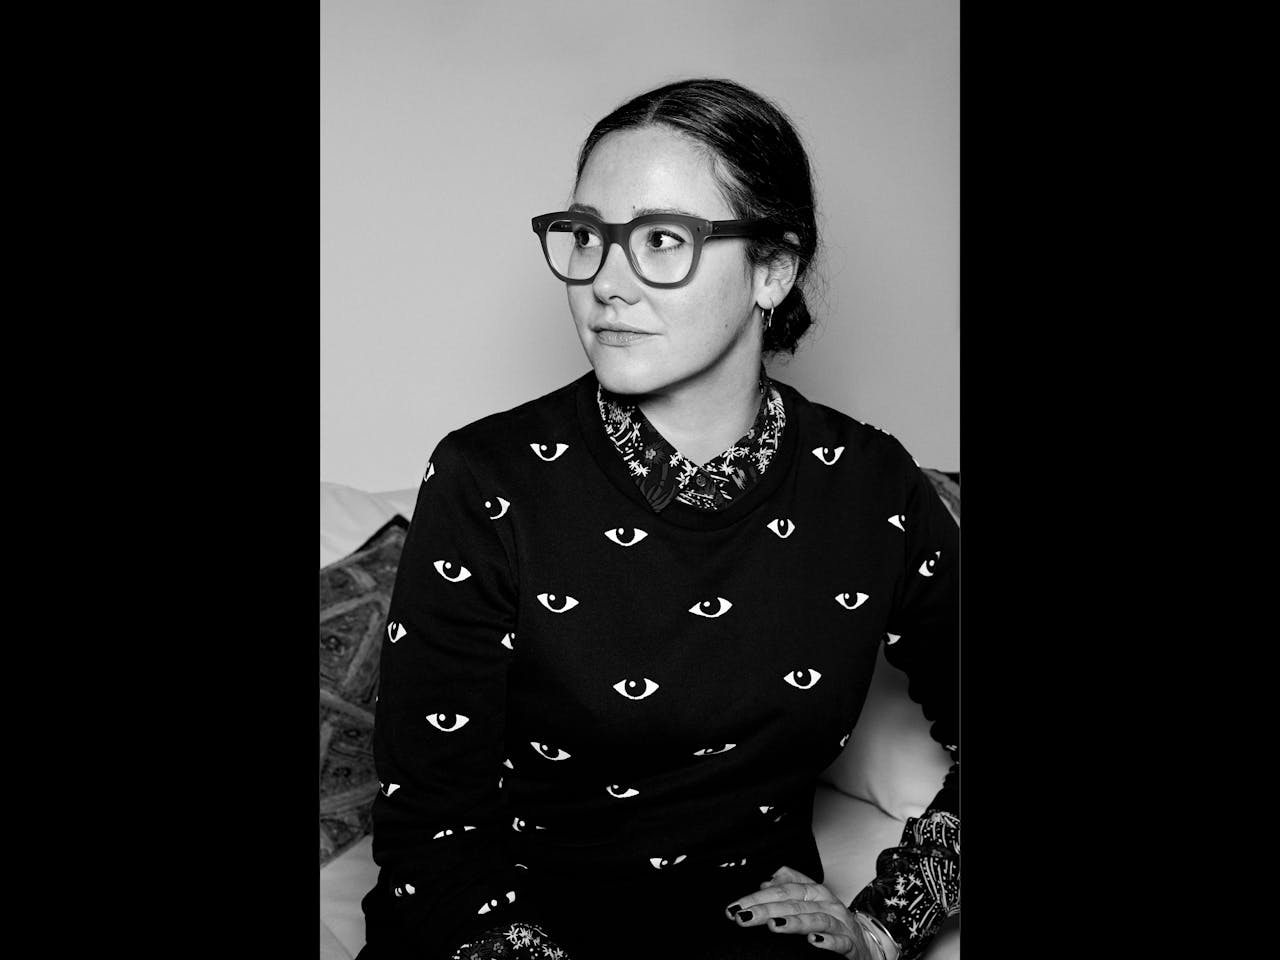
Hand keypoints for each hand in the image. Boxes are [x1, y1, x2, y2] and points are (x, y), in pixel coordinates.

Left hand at [725, 865, 880, 957]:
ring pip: (815, 919)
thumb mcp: (811, 901)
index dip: (757, 897)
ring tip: (773, 925)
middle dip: (766, 909)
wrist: (867, 944)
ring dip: (794, 922)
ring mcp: (840, 923)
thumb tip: (766, 881)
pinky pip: (840, 942)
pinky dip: (827, 941)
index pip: (782, 890)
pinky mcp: (851, 944)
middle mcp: (827, 903)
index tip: (734, 907)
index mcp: (814, 892)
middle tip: (742, 917)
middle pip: (793, 903)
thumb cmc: (833, 922)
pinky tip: (813, 942)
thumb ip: (790, 886)